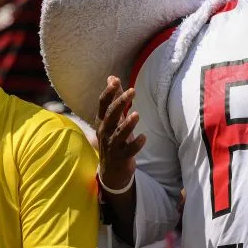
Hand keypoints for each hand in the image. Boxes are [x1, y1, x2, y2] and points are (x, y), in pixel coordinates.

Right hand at [97, 76, 145, 190]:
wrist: (111, 170)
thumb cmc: (114, 139)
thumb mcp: (113, 119)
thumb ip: (114, 98)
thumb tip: (112, 77)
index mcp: (103, 121)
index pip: (103, 104)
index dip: (109, 92)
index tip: (116, 80)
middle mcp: (105, 132)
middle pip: (111, 115)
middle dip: (120, 102)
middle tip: (133, 91)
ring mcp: (112, 145)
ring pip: (119, 133)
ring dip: (127, 124)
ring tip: (136, 114)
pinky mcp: (121, 157)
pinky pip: (129, 150)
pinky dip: (136, 144)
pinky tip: (144, 137)